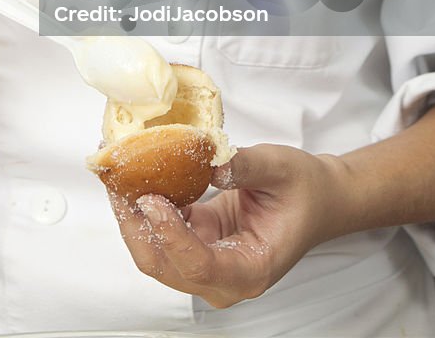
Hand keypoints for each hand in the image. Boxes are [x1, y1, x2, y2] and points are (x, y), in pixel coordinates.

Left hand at [109, 143, 343, 308]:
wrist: (317, 198)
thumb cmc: (305, 189)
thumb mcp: (280, 168)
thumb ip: (243, 165)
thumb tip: (206, 157)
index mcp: (251, 268)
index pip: (199, 265)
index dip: (170, 235)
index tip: (151, 198)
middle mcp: (224, 278)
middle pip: (164, 265)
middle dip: (134, 223)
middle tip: (118, 177)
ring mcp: (206, 264)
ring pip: (154, 251)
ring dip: (131, 213)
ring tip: (117, 171)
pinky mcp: (196, 243)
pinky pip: (160, 231)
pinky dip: (144, 206)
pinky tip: (135, 175)